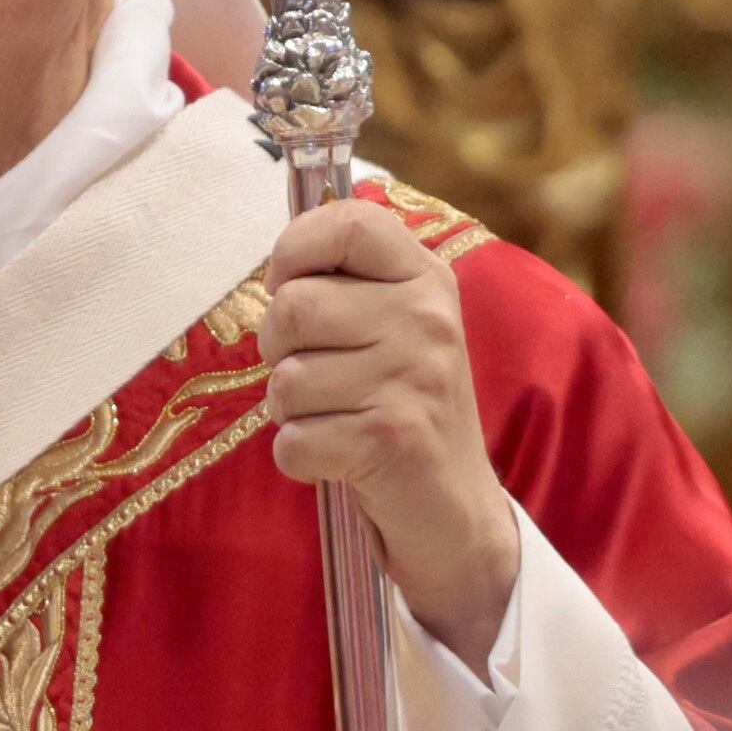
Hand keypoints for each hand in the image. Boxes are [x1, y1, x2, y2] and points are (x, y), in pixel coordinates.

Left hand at [262, 197, 516, 664]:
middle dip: (279, 350)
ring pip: (285, 380)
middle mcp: (427, 319)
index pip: (348, 222)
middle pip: (293, 307)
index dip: (295, 249)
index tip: (289, 284)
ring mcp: (414, 378)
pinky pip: (292, 441)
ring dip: (291, 412)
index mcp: (425, 278)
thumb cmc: (403, 405)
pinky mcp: (392, 440)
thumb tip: (276, 263)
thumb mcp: (395, 326)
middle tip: (314, 374)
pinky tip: (340, 457)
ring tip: (335, 418)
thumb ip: (347, 283)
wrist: (455, 508)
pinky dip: (301, 457)